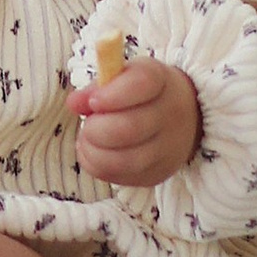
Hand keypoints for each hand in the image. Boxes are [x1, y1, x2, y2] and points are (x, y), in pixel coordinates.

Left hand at [72, 57, 201, 190]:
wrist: (183, 120)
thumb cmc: (141, 95)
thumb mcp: (122, 79)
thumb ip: (97, 88)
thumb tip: (74, 103)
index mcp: (160, 80)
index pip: (142, 83)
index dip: (112, 95)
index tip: (94, 101)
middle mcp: (170, 114)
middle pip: (130, 127)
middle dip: (96, 129)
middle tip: (88, 124)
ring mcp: (167, 148)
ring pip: (124, 160)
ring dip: (94, 151)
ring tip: (87, 140)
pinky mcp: (157, 173)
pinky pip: (120, 176)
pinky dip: (97, 166)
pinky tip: (94, 153)